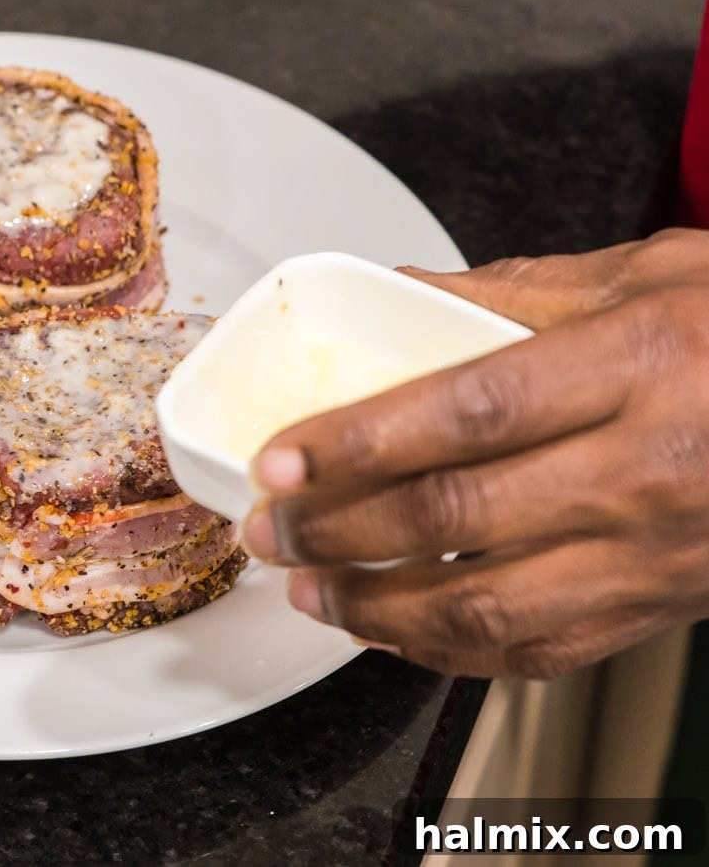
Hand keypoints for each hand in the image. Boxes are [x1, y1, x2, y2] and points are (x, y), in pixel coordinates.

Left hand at [240, 228, 708, 677]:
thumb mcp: (648, 275)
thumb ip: (511, 292)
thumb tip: (394, 294)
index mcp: (639, 365)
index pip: (467, 413)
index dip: (358, 443)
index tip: (280, 462)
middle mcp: (649, 469)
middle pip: (454, 517)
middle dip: (337, 532)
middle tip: (269, 528)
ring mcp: (657, 555)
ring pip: (484, 606)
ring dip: (373, 607)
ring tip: (306, 588)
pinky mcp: (659, 609)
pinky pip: (535, 652)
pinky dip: (444, 650)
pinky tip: (389, 627)